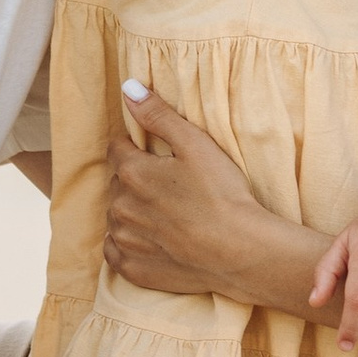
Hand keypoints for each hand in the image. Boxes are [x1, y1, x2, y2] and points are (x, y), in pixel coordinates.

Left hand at [103, 80, 263, 297]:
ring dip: (132, 210)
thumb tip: (128, 87)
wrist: (241, 252)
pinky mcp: (134, 269)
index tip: (158, 154)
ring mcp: (125, 241)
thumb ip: (158, 115)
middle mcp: (120, 206)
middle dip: (135, 179)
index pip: (117, 148)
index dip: (136, 146)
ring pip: (116, 216)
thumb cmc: (223, 194)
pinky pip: (116, 252)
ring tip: (167, 213)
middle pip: (118, 182)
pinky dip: (128, 243)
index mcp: (131, 172)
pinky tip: (152, 239)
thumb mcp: (195, 144)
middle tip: (170, 185)